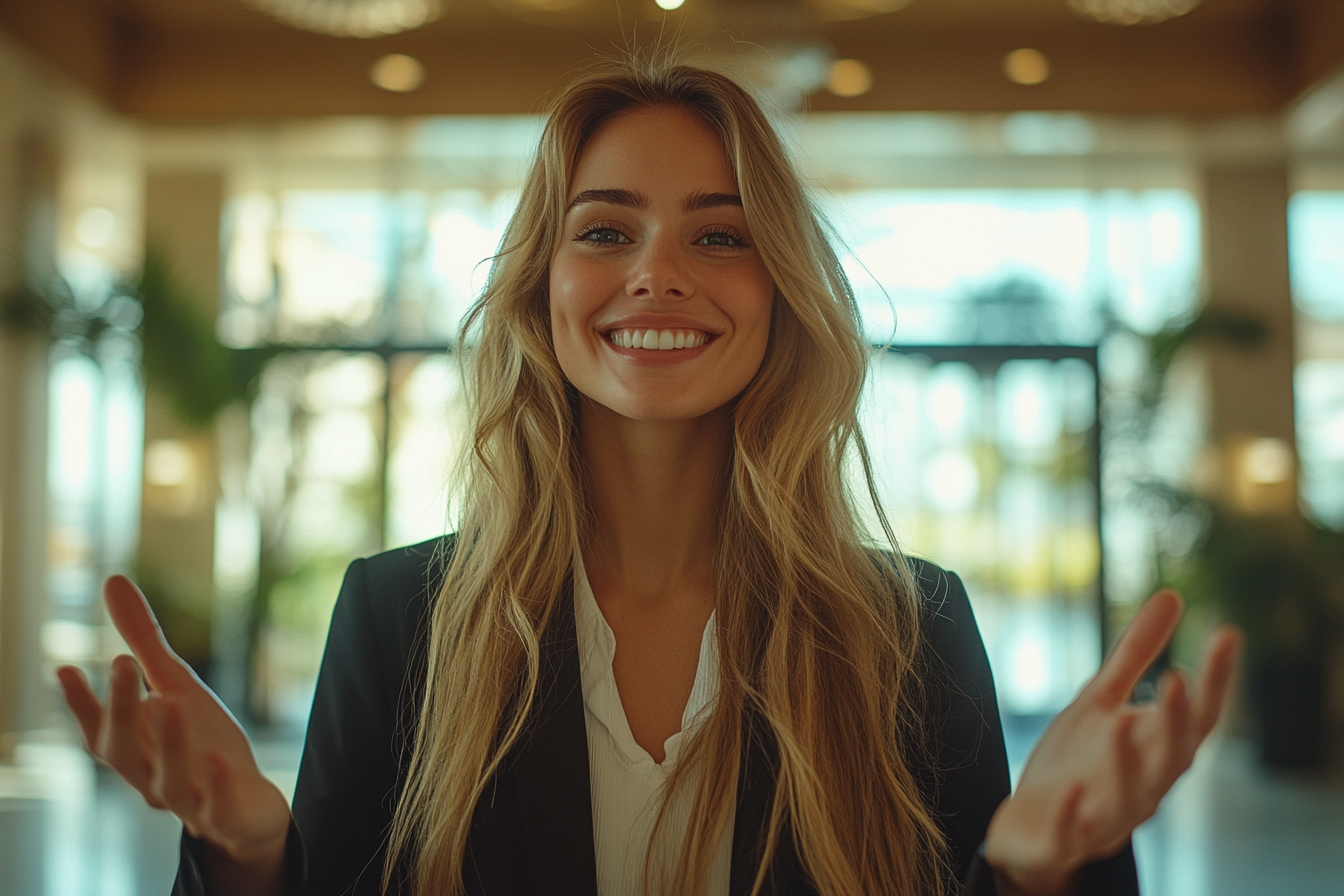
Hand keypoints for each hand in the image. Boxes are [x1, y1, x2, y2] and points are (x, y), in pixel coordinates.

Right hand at [56, 575, 290, 880]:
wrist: (248, 806)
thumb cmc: (202, 741)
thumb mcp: (178, 686)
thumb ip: (144, 643)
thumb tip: (112, 581)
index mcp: (134, 747)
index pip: (98, 727)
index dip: (80, 702)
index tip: (65, 665)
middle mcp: (149, 777)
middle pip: (120, 752)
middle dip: (119, 709)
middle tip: (119, 663)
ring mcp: (187, 800)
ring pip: (165, 780)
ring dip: (166, 742)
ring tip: (169, 701)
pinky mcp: (225, 817)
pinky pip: (217, 808)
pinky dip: (215, 786)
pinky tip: (219, 760)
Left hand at [984, 590, 1241, 895]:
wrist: (1033, 828)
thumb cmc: (1077, 761)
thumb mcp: (1099, 701)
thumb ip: (1134, 656)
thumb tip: (1173, 595)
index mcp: (1156, 751)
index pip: (1198, 717)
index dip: (1216, 680)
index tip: (1226, 633)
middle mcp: (1144, 786)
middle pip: (1173, 759)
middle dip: (1177, 722)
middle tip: (1177, 678)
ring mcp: (1107, 817)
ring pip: (1133, 799)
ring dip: (1130, 765)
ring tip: (1119, 722)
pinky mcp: (1066, 841)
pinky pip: (1073, 834)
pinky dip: (1073, 816)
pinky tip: (1069, 792)